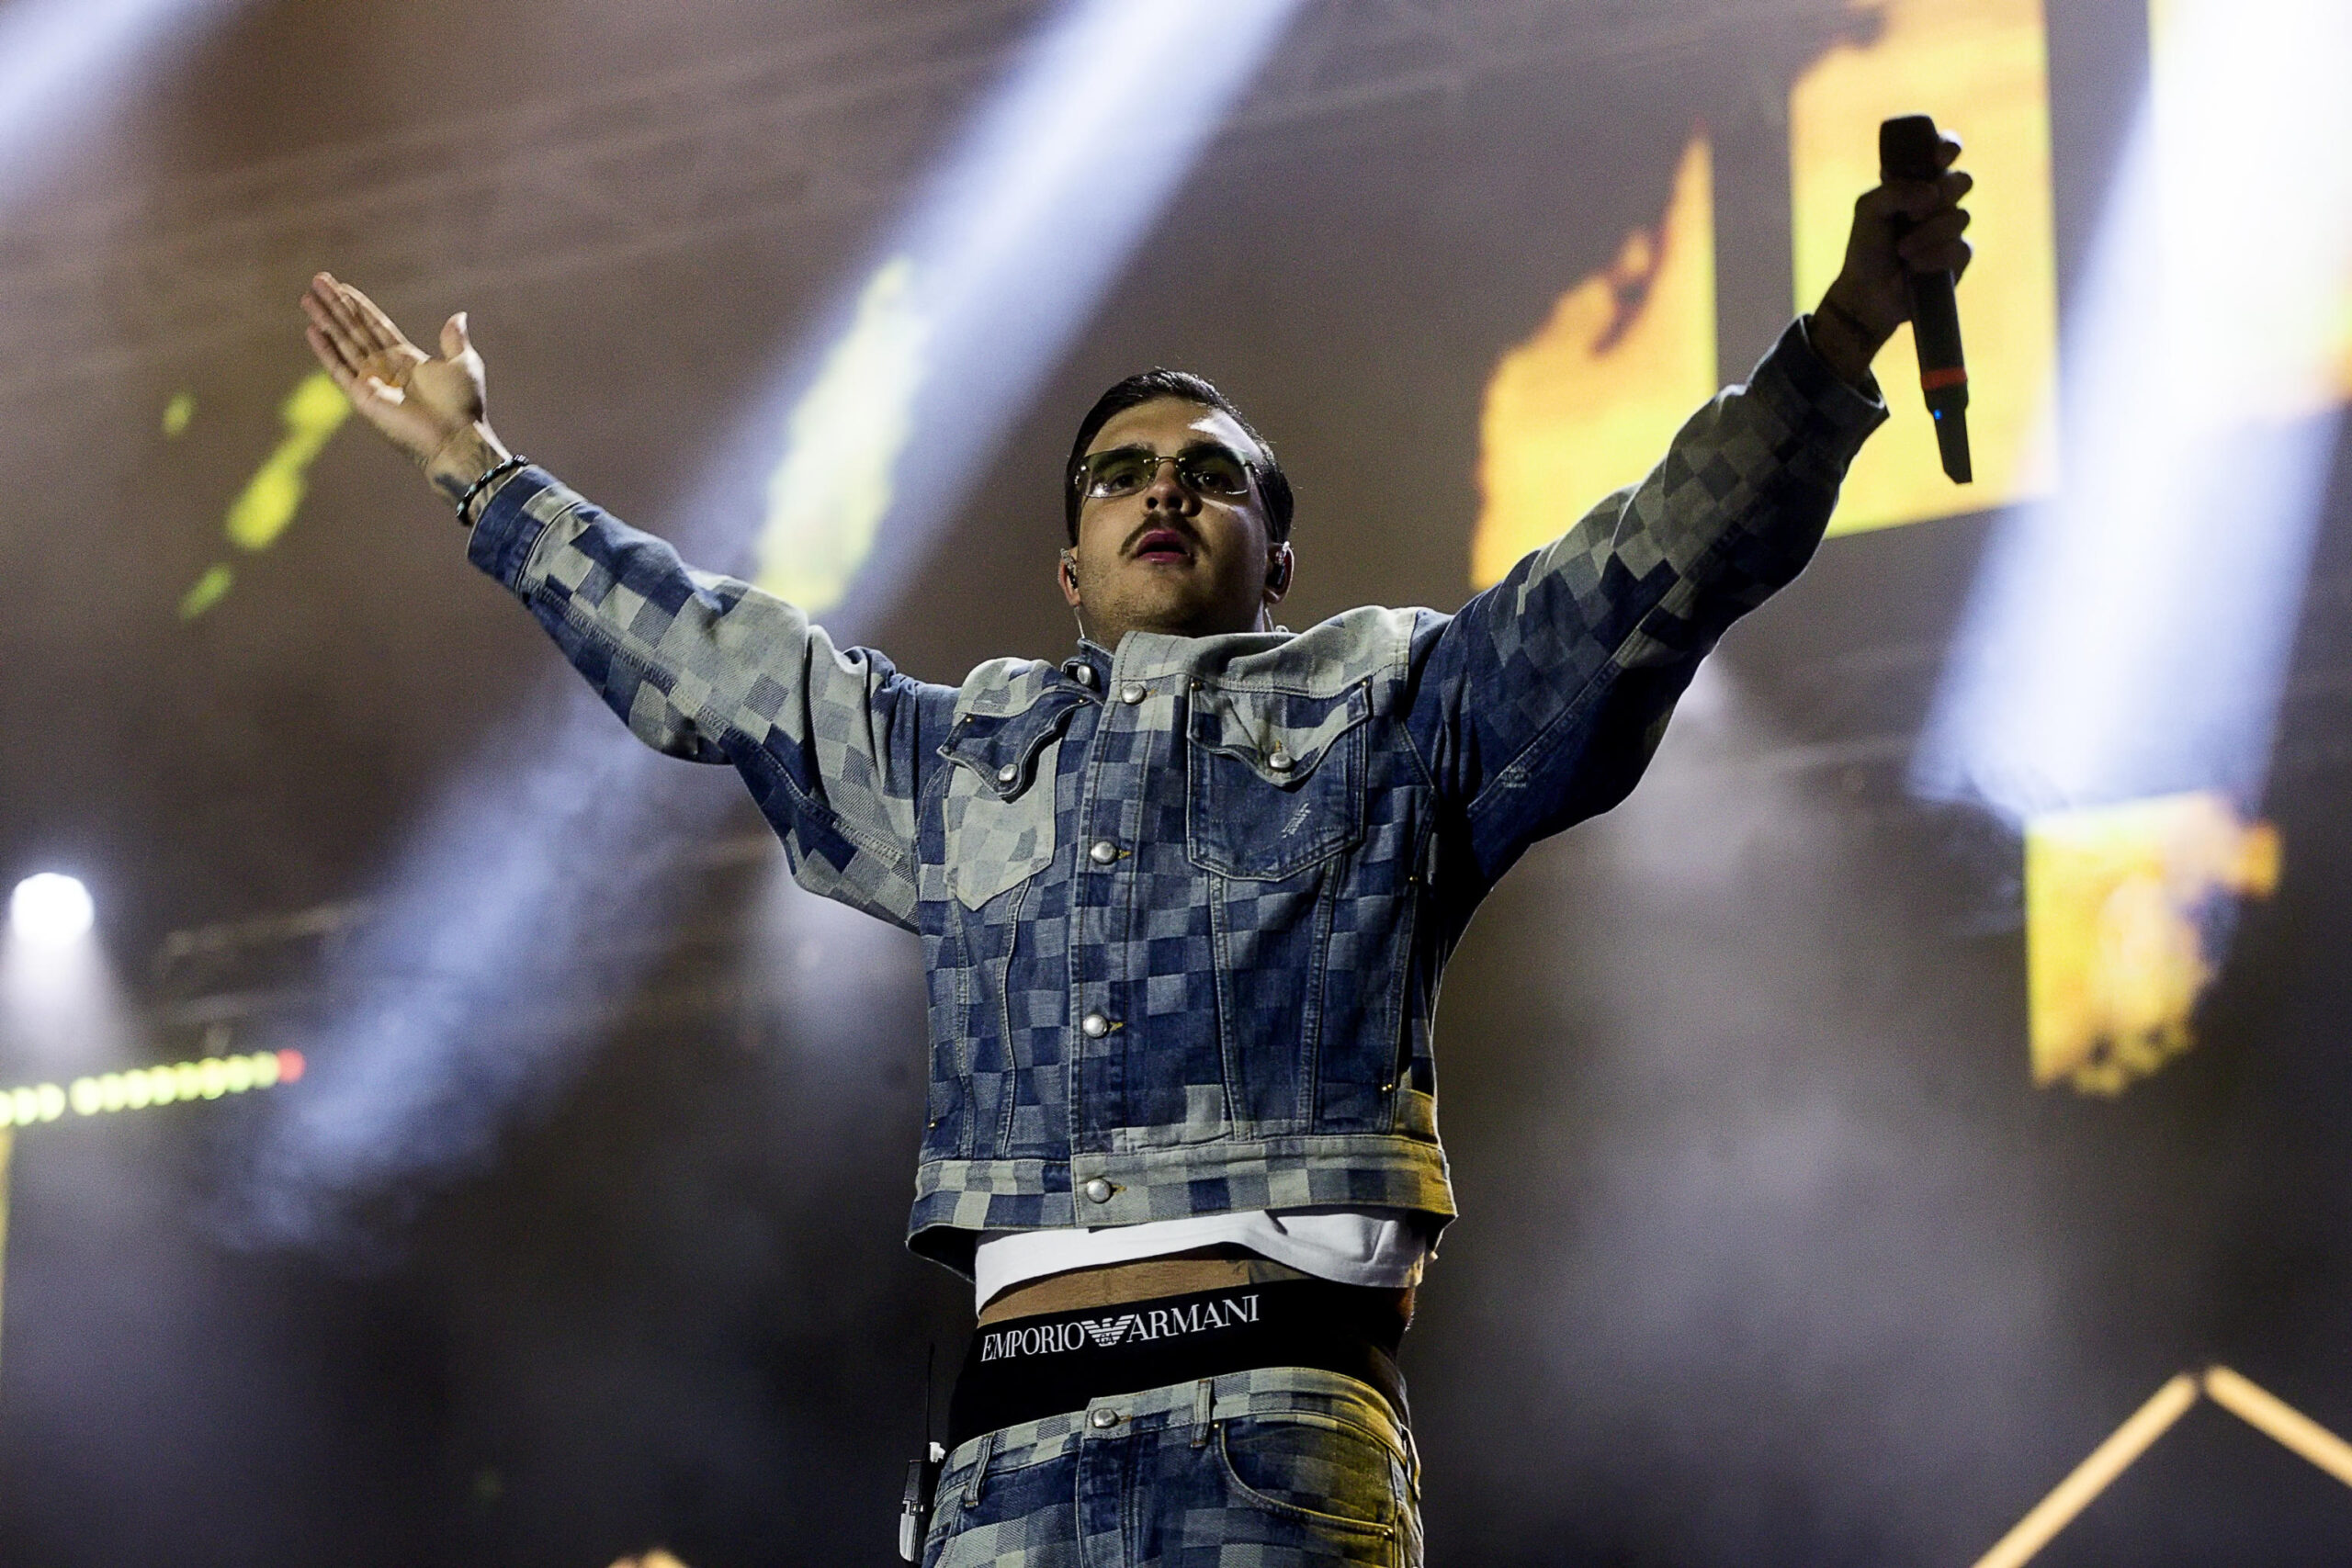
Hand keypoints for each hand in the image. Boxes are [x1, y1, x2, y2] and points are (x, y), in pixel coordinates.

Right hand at [302, 272, 506, 499]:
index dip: (359, 306)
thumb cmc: (463, 406)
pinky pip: (339, 369)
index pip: (376, 326)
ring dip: (325, 320)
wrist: (455, 437)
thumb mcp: (464, 364)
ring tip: (307, 297)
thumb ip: (455, 340)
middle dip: (336, 305)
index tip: (342, 287)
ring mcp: (372, 381)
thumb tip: (458, 316)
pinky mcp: (362, 396)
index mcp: (407, 359)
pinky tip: (312, 330)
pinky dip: (325, 350)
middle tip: (317, 280)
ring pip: (343, 343)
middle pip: (354, 329)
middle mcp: (386, 368)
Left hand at [1810, 131, 1972, 385]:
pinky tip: (1915, 266)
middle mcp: (1938, 201)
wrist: (1867, 293)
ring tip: (1903, 250)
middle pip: (1963, 180)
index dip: (1949, 147)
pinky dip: (1935, 256)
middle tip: (1915, 213)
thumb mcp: (1868, 210)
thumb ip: (1893, 191)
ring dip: (1928, 233)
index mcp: (1917, 182)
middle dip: (1944, 193)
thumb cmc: (1866, 248)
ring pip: (1960, 217)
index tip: (1942, 156)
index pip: (1943, 152)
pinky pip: (1960, 248)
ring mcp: (1951, 229)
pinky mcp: (1959, 257)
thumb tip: (1931, 194)